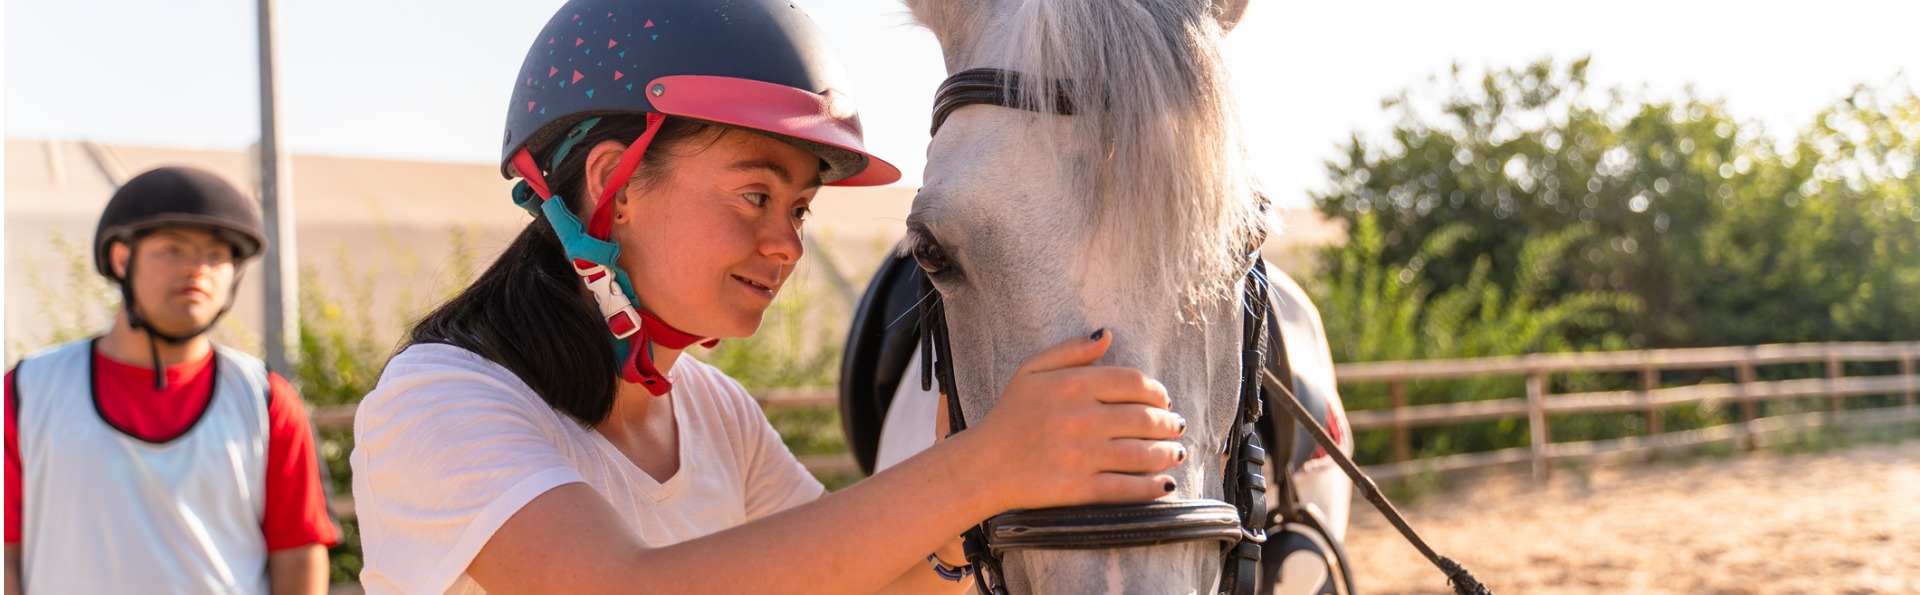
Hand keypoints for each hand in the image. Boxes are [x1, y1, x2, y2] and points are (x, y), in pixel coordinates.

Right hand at [958, 329, 1187, 511]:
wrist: (983, 466)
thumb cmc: (1009, 416)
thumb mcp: (1031, 370)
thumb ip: (1070, 350)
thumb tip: (1107, 335)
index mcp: (1072, 385)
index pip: (1134, 383)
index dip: (1158, 392)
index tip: (1163, 400)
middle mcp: (1081, 419)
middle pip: (1145, 419)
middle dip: (1169, 423)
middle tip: (1176, 426)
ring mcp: (1081, 456)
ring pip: (1142, 453)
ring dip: (1167, 453)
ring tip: (1175, 452)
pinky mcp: (1079, 489)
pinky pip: (1127, 488)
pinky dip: (1152, 487)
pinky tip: (1164, 483)